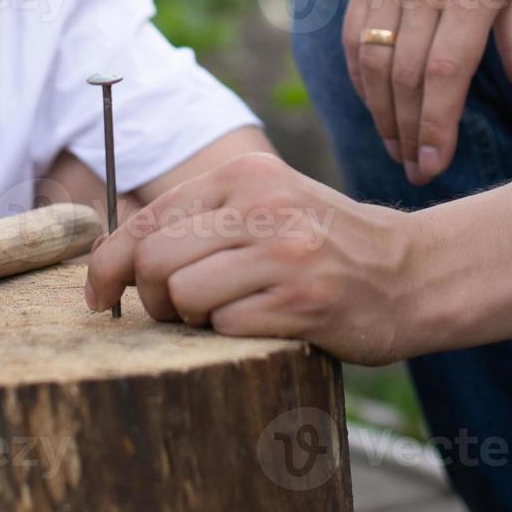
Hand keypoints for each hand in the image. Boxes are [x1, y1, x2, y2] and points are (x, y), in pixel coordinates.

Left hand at [84, 153, 424, 365]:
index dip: (108, 263)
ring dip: (191, 319)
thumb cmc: (323, 245)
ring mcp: (284, 253)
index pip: (147, 218)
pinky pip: (225, 328)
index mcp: (245, 174)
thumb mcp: (265, 207)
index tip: (98, 295)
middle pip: (153, 259)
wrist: (413, 272)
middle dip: (149, 297)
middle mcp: (263, 205)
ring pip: (182, 294)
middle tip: (173, 310)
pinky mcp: (302, 302)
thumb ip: (195, 221)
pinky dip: (230, 336)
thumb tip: (105, 252)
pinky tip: (264, 324)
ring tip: (227, 313)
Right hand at [344, 0, 511, 184]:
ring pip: (371, 58)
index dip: (435, 125)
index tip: (434, 166)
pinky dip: (361, 77)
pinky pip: (353, 36)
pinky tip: (376, 105)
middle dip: (407, 130)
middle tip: (416, 171)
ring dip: (380, 111)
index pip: (444, 72)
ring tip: (396, 146)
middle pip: (403, 73)